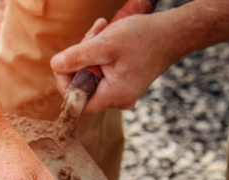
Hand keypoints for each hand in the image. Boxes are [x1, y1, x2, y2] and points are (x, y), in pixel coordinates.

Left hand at [50, 14, 171, 113]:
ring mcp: (122, 92)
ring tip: (101, 28)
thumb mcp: (106, 44)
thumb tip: (55, 65)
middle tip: (92, 34)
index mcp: (114, 96)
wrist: (172, 34)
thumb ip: (78, 57)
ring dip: (90, 51)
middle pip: (83, 85)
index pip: (76, 102)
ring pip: (92, 75)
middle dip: (80, 58)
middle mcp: (118, 100)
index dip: (65, 82)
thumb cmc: (143, 37)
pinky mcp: (125, 83)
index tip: (66, 60)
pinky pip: (103, 72)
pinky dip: (100, 53)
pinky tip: (106, 34)